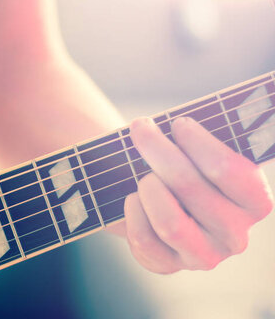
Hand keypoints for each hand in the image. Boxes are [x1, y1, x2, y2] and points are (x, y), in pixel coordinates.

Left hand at [123, 116, 272, 273]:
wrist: (160, 202)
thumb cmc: (184, 167)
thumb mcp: (199, 153)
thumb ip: (198, 140)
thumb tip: (177, 122)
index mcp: (255, 201)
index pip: (231, 171)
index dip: (201, 144)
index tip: (178, 123)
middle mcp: (235, 235)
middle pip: (192, 188)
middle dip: (160, 152)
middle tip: (141, 128)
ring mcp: (204, 255)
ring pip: (170, 222)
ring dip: (148, 188)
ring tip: (142, 173)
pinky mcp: (170, 265)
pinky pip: (144, 239)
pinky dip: (132, 213)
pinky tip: (131, 198)